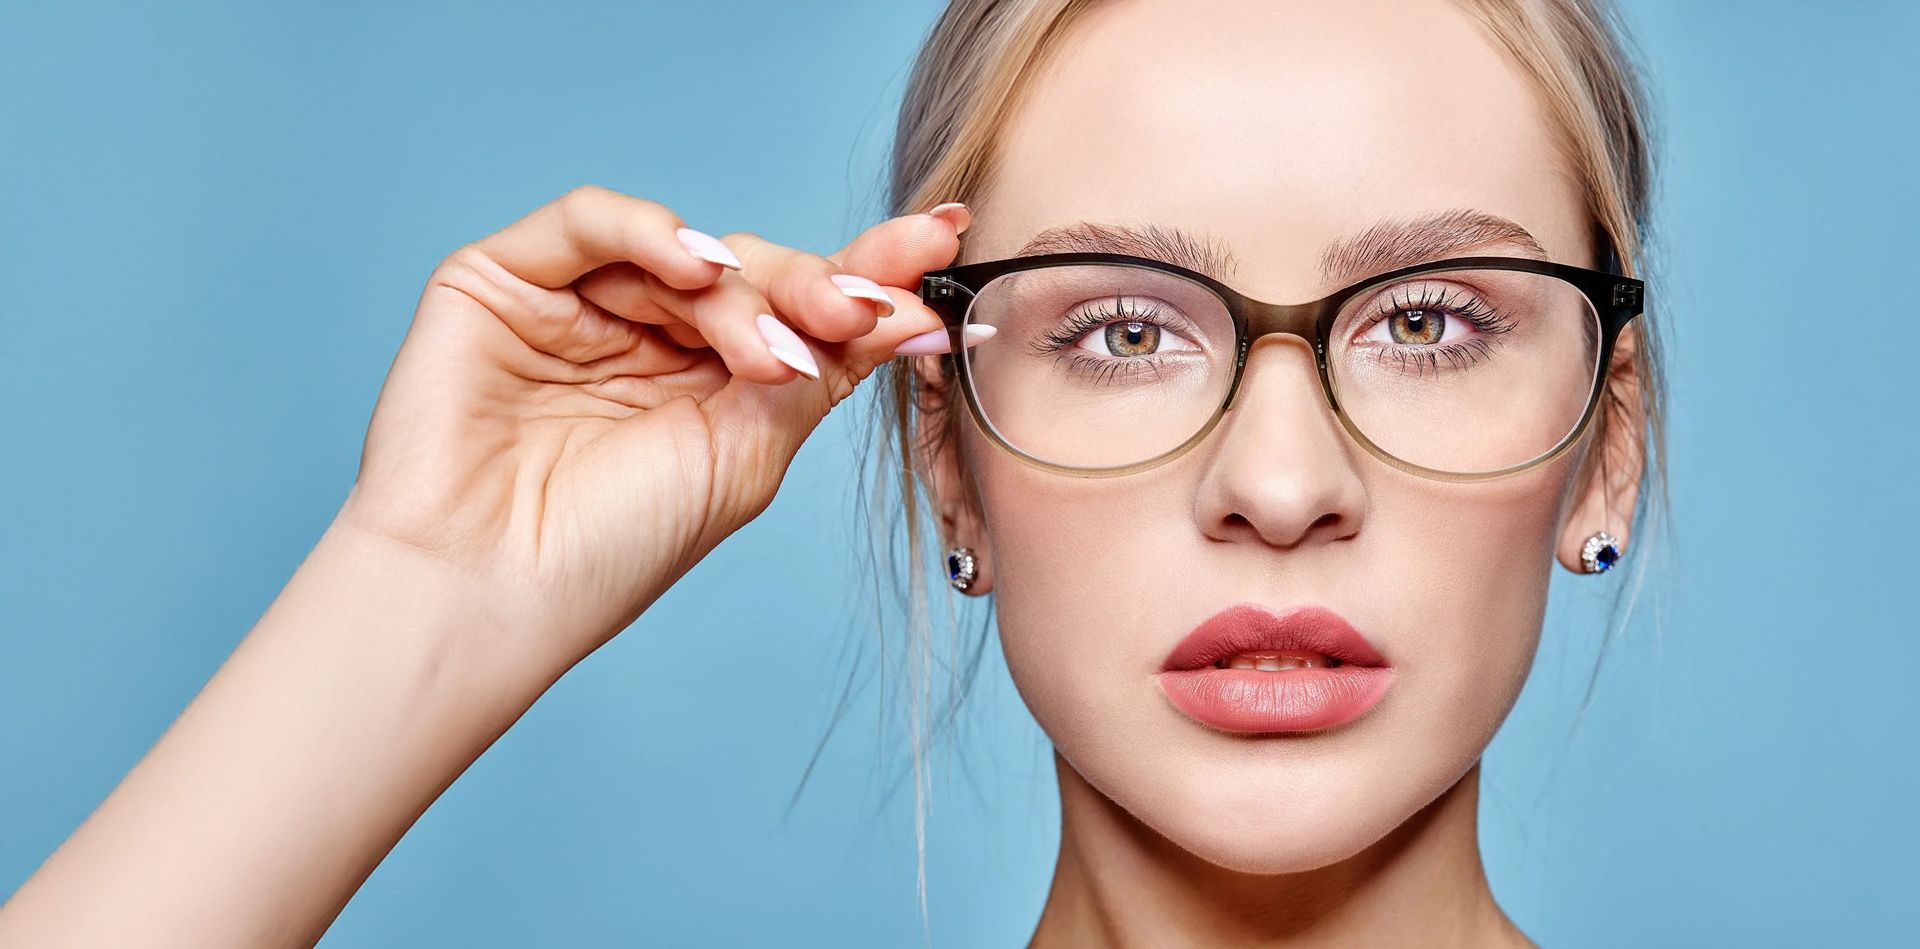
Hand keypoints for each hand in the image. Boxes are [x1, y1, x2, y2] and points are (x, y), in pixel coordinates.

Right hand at [337, 185, 966, 668]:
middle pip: (752, 272)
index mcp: (705, 385)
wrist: (491, 588)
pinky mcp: (502, 279)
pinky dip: (654, 233)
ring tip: (771, 353)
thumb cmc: (614, 544)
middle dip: (815, 288)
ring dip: (745, 289)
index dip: (867, 272)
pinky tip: (698, 269)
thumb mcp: (747, 453)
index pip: (795, 310)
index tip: (943, 242)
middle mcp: (644, 338)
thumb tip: (913, 313)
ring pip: (685, 249)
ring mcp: (575, 305)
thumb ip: (818, 371)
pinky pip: (592, 222)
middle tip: (862, 310)